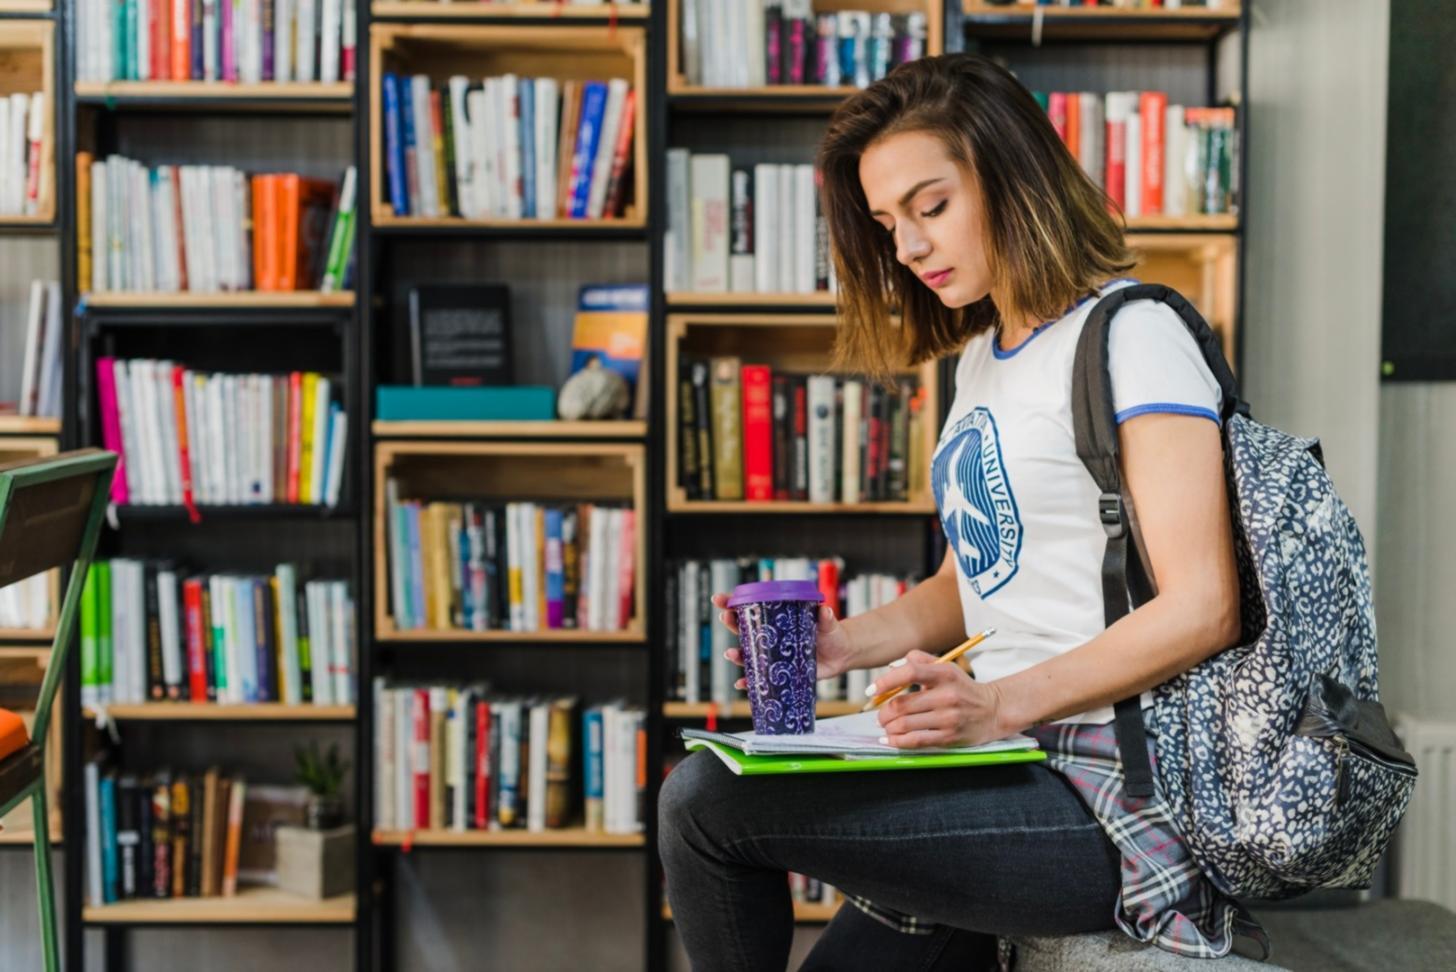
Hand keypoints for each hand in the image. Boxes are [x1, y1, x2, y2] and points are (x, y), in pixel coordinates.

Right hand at [711, 593, 856, 691]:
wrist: (841, 654)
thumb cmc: (831, 633)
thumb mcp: (828, 622)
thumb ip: (825, 617)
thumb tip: (824, 610)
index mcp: (777, 618)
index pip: (751, 608)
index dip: (732, 603)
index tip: (719, 599)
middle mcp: (770, 636)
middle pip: (743, 629)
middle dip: (731, 622)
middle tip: (726, 617)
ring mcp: (772, 654)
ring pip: (747, 654)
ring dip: (736, 654)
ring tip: (731, 653)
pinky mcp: (778, 672)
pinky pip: (759, 678)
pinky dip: (749, 682)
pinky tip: (742, 684)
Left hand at [866, 650, 1006, 748]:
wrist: (994, 711)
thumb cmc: (963, 688)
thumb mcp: (946, 667)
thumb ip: (919, 661)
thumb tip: (892, 666)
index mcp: (944, 674)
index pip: (910, 673)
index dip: (886, 681)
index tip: (872, 690)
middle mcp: (947, 696)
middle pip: (902, 704)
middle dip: (883, 712)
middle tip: (878, 715)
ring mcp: (948, 718)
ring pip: (905, 724)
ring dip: (888, 727)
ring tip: (885, 726)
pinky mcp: (949, 737)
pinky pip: (916, 741)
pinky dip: (898, 742)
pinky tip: (890, 740)